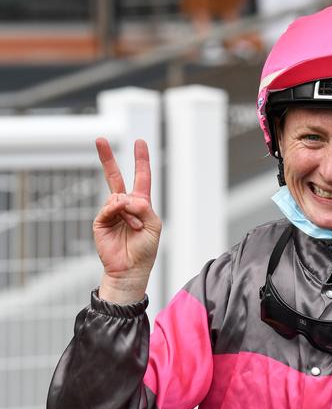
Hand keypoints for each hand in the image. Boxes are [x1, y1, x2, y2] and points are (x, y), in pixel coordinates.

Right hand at [93, 138, 161, 303]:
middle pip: (115, 177)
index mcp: (141, 204)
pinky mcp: (101, 221)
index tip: (140, 142)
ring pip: (118, 196)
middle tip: (100, 139)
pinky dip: (119, 213)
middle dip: (107, 158)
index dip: (141, 160)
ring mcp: (111, 212)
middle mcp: (125, 205)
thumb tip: (124, 198)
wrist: (131, 269)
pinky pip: (109, 207)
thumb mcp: (154, 224)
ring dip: (130, 211)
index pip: (141, 177)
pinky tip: (126, 224)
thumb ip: (143, 207)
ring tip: (135, 227)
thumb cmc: (145, 249)